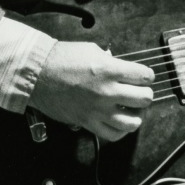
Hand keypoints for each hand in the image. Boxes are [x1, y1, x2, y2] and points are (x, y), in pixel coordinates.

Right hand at [27, 41, 154, 142]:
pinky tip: (119, 122)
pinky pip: (113, 134)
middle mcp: (107, 91)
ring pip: (133, 122)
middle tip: (139, 92)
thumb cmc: (60, 59)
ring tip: (133, 110)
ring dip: (137, 116)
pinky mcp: (87, 122)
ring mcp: (98, 109)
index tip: (143, 76)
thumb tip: (120, 67)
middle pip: (144, 99)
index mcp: (110, 69)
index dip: (147, 75)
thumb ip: (110, 60)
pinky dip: (121, 131)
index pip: (144, 76)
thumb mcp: (91, 50)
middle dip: (145, 94)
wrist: (36, 74)